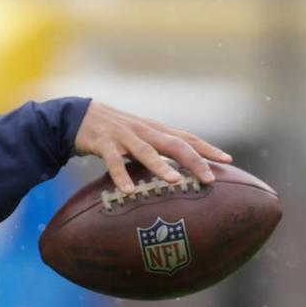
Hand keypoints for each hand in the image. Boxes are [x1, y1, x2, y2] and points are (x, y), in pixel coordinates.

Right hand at [74, 101, 231, 193]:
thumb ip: (157, 151)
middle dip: (193, 160)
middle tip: (209, 178)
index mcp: (154, 130)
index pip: (186, 137)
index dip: (207, 148)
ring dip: (161, 166)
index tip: (227, 160)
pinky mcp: (103, 142)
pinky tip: (129, 191)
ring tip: (175, 181)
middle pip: (173, 143)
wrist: (78, 115)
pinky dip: (120, 175)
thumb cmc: (113, 131)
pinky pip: (112, 160)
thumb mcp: (139, 138)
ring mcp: (123, 135)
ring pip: (146, 150)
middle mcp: (143, 130)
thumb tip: (180, 172)